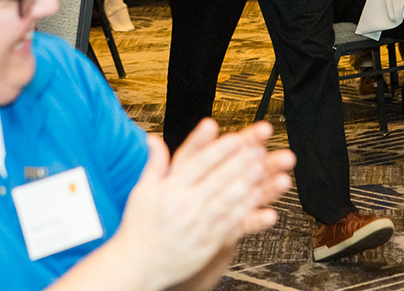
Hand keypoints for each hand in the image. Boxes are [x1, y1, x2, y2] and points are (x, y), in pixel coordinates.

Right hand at [113, 120, 293, 290]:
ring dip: (249, 184)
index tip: (235, 138)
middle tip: (258, 149)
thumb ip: (154, 164)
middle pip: (218, 180)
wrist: (139, 263)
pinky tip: (262, 204)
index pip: (198, 164)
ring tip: (264, 171)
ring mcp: (200, 225)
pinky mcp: (209, 242)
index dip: (218, 151)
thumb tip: (153, 138)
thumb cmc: (141, 226)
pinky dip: (248, 214)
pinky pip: (232, 225)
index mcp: (171, 189)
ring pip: (229, 201)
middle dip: (240, 163)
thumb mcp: (142, 191)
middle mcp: (187, 205)